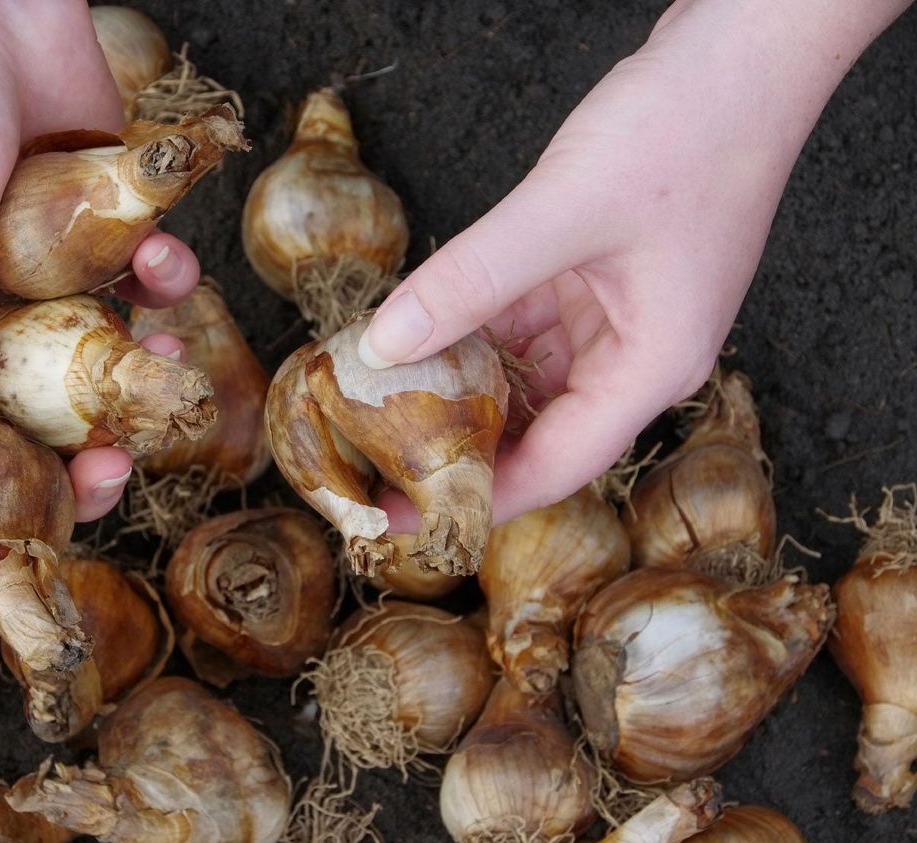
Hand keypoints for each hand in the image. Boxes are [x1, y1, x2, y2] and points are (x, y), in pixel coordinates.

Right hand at [0, 0, 199, 519]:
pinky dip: (162, 281)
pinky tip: (167, 259)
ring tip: (169, 362)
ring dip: (140, 372)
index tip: (7, 560)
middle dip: (79, 456)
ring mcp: (43, 276)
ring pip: (99, 362)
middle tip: (120, 471)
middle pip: (30, 423)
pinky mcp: (99, 232)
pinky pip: (140, 284)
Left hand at [360, 0, 909, 525]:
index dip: (480, 496)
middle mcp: (635, 352)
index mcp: (652, 366)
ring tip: (380, 400)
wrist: (742, 51)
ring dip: (459, 380)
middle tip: (374, 459)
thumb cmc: (686, 130)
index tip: (408, 517)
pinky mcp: (595, 270)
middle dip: (460, 441)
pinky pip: (522, 317)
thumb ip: (469, 282)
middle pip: (538, 425)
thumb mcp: (562, 213)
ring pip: (524, 370)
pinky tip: (419, 328)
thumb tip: (385, 346)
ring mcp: (616, 311)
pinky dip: (473, 323)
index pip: (558, 464)